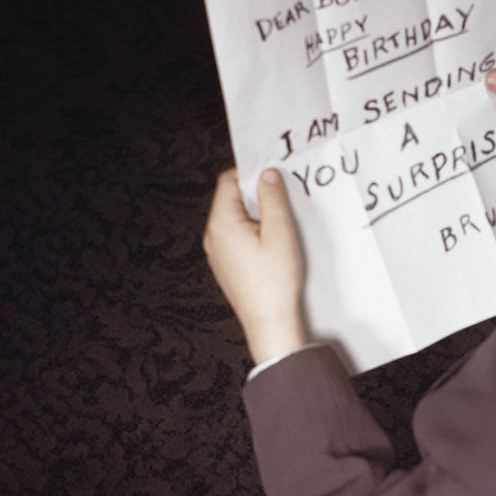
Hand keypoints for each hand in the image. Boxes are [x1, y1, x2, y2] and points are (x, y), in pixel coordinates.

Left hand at [203, 168, 306, 363]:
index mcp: (222, 224)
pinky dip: (253, 232)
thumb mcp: (280, 232)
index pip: (228, 181)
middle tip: (281, 198)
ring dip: (257, 214)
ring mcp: (218, 253)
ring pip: (235, 219)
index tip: (272, 174)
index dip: (250, 173)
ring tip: (280, 224)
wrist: (270, 322)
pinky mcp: (226, 265)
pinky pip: (236, 237)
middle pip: (231, 199)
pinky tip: (272, 243)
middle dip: (256, 194)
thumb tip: (266, 175)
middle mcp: (213, 236)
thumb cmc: (275, 281)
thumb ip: (272, 199)